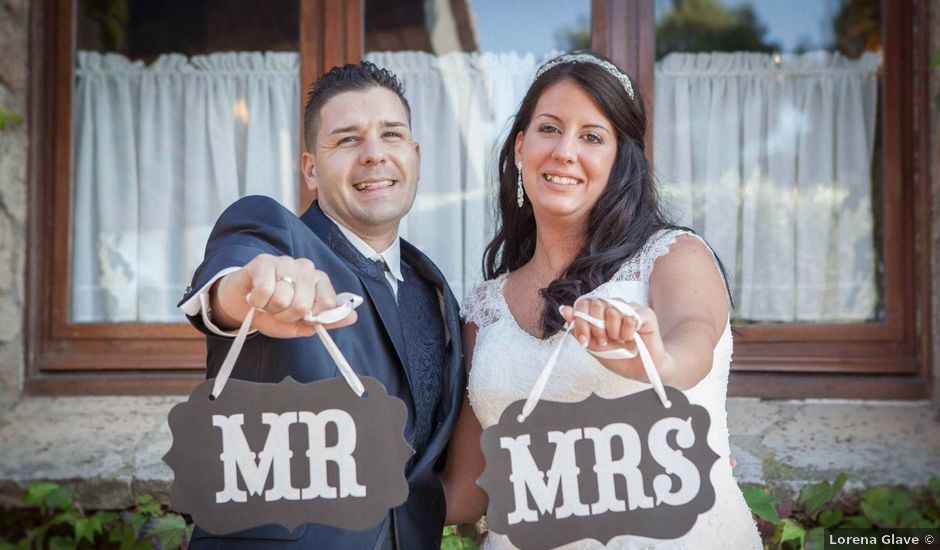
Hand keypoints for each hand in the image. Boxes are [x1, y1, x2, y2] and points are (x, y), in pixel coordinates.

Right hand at [211, 254, 356, 337]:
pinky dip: (258, 302)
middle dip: (286, 316)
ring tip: (266, 302)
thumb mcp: (300, 323)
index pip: (328, 304)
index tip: (299, 317)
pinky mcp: (264, 261)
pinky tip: (256, 296)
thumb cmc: (273, 312)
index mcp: (319, 281)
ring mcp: (286, 262)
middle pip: (303, 305)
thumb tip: (353, 316)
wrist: (241, 303)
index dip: (310, 318)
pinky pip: (265, 291)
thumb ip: (326, 321)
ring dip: (270, 309)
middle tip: (277, 310)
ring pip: (283, 299)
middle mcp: (306, 268)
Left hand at [560, 299, 670, 381]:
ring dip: (613, 333)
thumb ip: (578, 327)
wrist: (640, 370)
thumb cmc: (618, 356)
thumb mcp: (592, 345)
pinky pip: (629, 318)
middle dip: (597, 329)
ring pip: (612, 311)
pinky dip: (627, 333)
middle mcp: (613, 305)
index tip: (584, 341)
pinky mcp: (645, 314)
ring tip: (621, 341)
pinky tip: (632, 339)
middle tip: (605, 342)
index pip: (583, 303)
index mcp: (599, 311)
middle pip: (596, 304)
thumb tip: (564, 309)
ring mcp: (629, 307)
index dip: (580, 321)